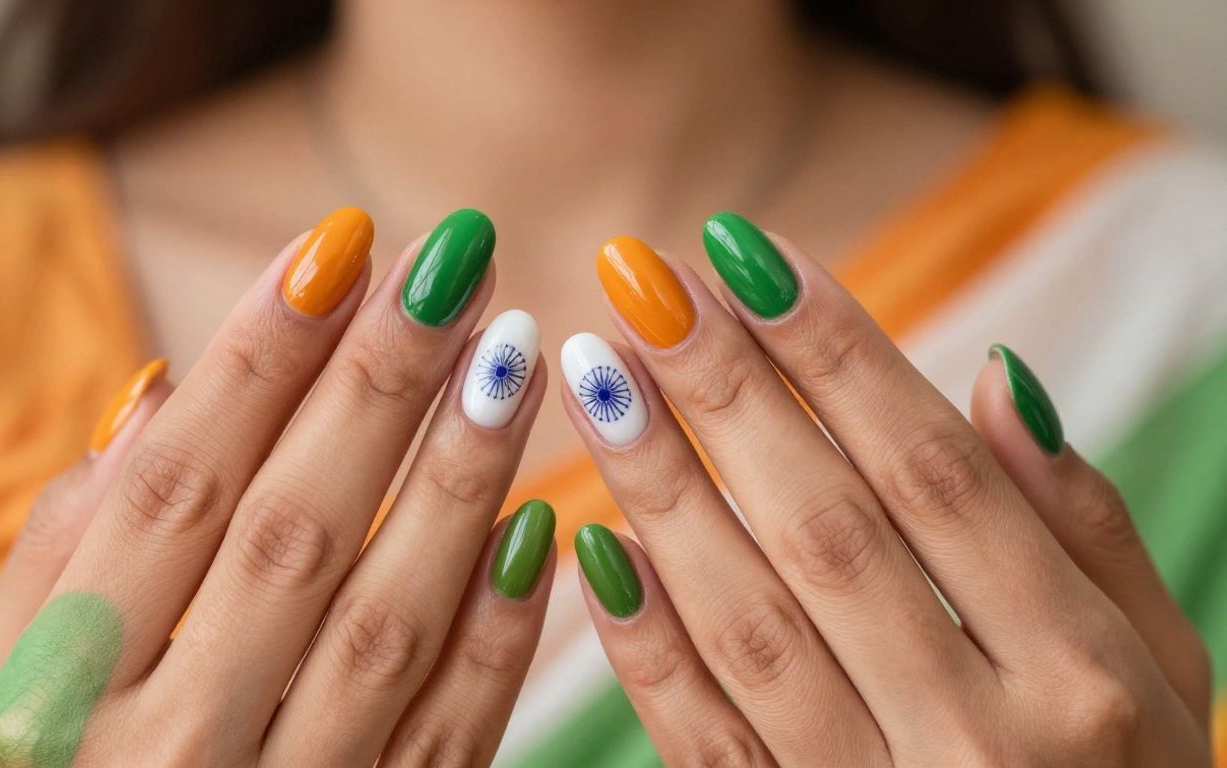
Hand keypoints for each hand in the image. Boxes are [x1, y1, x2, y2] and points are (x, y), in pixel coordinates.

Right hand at [0, 208, 557, 766]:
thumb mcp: (4, 680)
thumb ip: (66, 546)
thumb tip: (153, 395)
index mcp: (66, 684)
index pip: (179, 483)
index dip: (261, 357)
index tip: (340, 244)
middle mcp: (172, 742)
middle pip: (295, 528)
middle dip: (380, 384)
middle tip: (459, 264)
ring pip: (391, 619)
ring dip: (462, 479)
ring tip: (517, 356)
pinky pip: (453, 730)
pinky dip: (502, 631)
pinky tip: (547, 528)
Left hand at [561, 220, 1211, 765]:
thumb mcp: (1164, 665)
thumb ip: (1085, 528)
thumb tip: (997, 377)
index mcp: (1078, 673)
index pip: (934, 473)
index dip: (835, 354)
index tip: (745, 254)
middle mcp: (978, 737)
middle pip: (827, 528)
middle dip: (726, 393)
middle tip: (642, 283)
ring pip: (748, 622)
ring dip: (663, 489)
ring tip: (596, 377)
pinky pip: (704, 741)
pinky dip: (644, 643)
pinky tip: (591, 542)